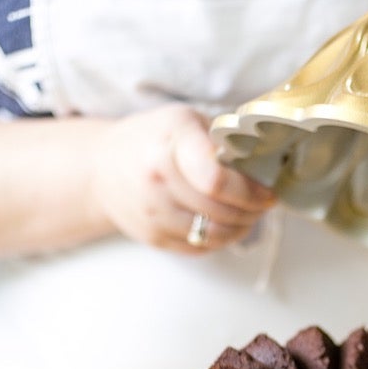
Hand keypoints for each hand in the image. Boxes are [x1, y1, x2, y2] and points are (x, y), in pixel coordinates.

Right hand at [90, 104, 275, 252]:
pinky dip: (220, 240)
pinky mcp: (152, 237)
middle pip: (221, 210)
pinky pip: (199, 248)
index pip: (216, 180)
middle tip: (264, 204)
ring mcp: (152, 212)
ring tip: (249, 216)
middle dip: (253, 211)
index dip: (250, 190)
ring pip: (213, 234)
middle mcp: (156, 179)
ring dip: (241, 228)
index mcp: (170, 142)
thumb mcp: (184, 121)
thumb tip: (264, 165)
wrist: (100, 167)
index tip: (267, 191)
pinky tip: (226, 226)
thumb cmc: (152, 139)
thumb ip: (221, 140)